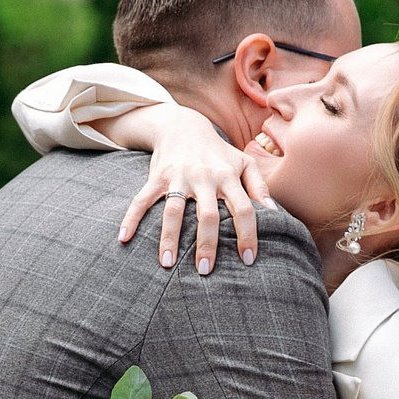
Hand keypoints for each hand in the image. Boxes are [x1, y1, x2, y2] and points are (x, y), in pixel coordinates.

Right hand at [114, 110, 274, 274]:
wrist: (184, 125)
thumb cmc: (219, 152)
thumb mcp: (243, 163)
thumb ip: (259, 186)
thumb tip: (275, 212)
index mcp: (227, 177)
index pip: (243, 209)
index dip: (248, 235)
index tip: (248, 260)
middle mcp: (203, 178)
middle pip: (207, 215)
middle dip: (207, 245)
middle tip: (205, 272)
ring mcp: (178, 178)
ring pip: (173, 211)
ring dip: (168, 238)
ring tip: (167, 264)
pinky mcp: (156, 178)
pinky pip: (141, 199)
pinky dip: (131, 218)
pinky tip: (123, 239)